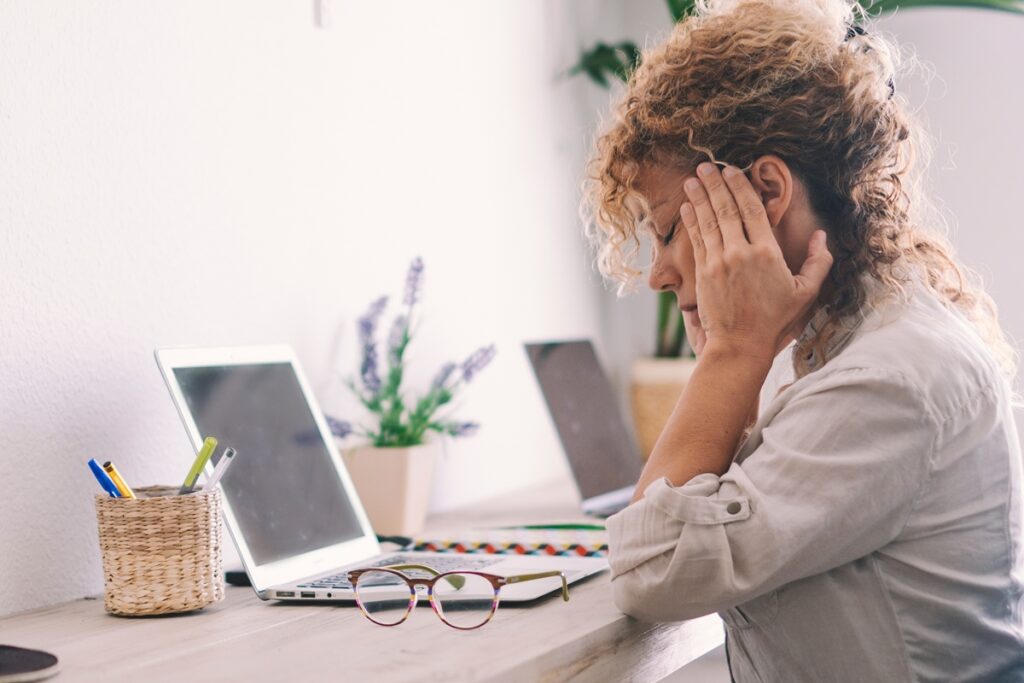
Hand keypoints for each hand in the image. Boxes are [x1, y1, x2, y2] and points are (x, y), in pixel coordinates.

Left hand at [681, 163, 831, 361]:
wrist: (740, 344)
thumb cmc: (775, 320)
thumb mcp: (805, 292)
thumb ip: (819, 263)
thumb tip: (822, 236)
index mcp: (767, 253)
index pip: (752, 210)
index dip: (740, 187)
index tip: (731, 171)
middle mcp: (740, 253)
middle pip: (726, 209)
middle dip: (715, 184)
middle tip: (706, 165)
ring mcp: (719, 262)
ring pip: (708, 221)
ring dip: (700, 197)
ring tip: (693, 178)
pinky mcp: (703, 273)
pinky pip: (697, 239)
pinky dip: (692, 220)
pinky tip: (687, 206)